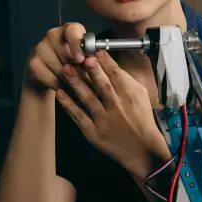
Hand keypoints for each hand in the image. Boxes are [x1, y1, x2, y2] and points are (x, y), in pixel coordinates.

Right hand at [27, 22, 88, 90]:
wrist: (49, 74)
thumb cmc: (74, 64)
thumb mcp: (85, 58)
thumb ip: (90, 58)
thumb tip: (94, 64)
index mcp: (69, 29)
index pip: (72, 31)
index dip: (77, 45)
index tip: (80, 59)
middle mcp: (53, 34)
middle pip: (66, 54)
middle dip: (78, 70)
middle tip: (86, 79)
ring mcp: (40, 47)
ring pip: (60, 69)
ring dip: (70, 80)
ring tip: (77, 84)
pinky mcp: (33, 63)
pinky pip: (51, 78)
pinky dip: (59, 86)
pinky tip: (63, 86)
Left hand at [55, 51, 170, 177]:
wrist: (142, 149)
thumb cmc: (142, 119)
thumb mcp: (141, 96)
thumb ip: (127, 81)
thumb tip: (111, 65)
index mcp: (130, 97)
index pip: (117, 76)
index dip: (105, 62)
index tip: (95, 52)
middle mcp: (117, 107)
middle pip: (102, 86)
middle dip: (92, 71)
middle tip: (81, 57)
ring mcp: (104, 121)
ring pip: (88, 99)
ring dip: (75, 83)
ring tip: (65, 70)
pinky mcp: (93, 133)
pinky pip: (78, 116)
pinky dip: (68, 105)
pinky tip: (60, 93)